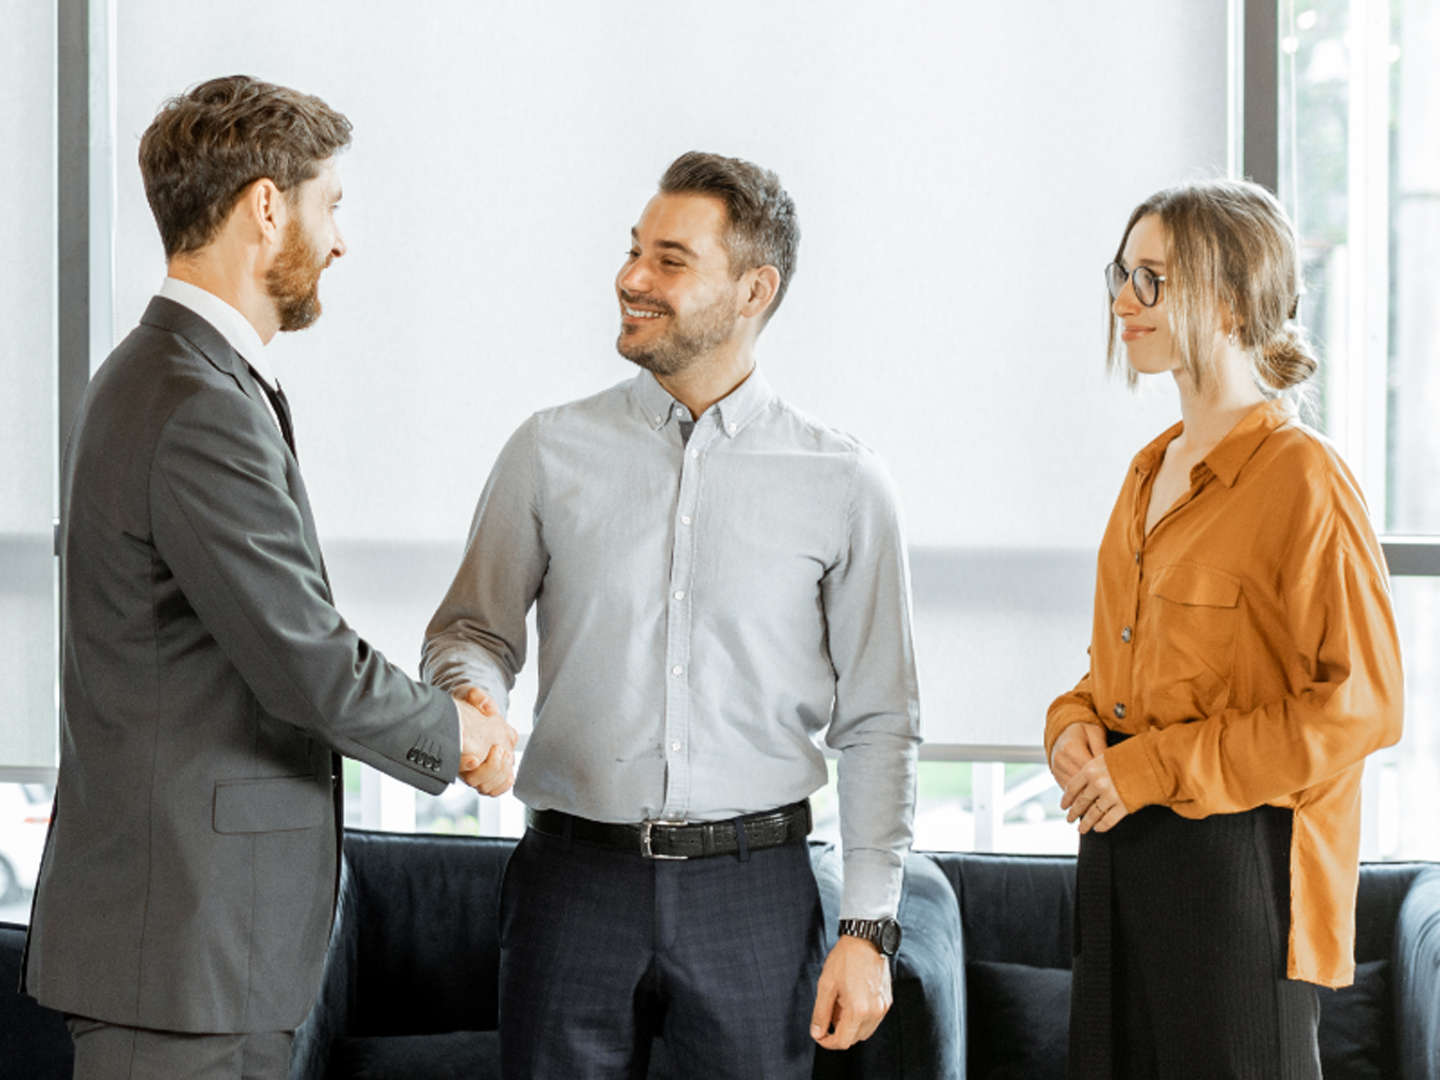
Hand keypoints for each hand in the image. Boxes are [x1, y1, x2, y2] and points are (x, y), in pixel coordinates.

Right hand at [455, 686, 518, 796]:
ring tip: (505, 754)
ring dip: (499, 773)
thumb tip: (489, 707)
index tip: (473, 759)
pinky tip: (509, 772)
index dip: (463, 764)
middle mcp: (463, 762)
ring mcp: (475, 770)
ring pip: (485, 787)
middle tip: (497, 750)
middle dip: (490, 768)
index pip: (456, 762)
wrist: (469, 711)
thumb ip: (476, 696)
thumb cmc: (464, 704)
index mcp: (455, 746)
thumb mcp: (466, 693)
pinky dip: (504, 783)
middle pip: (474, 781)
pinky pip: (494, 789)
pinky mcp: (489, 772)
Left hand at [810, 935, 891, 1049]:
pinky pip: (873, 1020)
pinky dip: (861, 1017)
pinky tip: (852, 999)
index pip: (842, 1041)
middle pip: (854, 1039)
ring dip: (850, 1026)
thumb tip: (817, 1033)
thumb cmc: (844, 959)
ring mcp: (883, 1007)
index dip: (827, 1043)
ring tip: (840, 1003)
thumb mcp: (826, 985)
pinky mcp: (887, 1000)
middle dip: (838, 1032)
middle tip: (829, 1012)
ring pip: (864, 1031)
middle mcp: (874, 1012)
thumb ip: (820, 1013)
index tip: (819, 1035)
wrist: (866, 940)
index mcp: (858, 1010)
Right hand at [1049, 721, 1106, 788]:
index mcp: (1071, 747)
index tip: (1115, 780)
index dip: (1103, 776)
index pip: (1089, 770)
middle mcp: (1060, 759)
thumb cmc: (1082, 731)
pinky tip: (1090, 792)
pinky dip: (1079, 792)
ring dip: (1087, 792)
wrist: (1064, 730)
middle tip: (1111, 789)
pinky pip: (1068, 789)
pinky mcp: (1055, 774)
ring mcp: (1056, 768)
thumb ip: (1102, 749)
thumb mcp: (1095, 733)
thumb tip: (1110, 765)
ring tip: (1102, 793)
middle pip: (1081, 781)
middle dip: (1097, 786)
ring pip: (1074, 788)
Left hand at [1060, 753, 1128, 833]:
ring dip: (1086, 823)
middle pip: (1081, 802)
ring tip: (1082, 829)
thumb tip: (1084, 785)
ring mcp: (1111, 795)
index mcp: (1091, 769)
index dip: (1067, 799)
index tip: (1064, 806)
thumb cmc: (1130, 756)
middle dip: (1074, 813)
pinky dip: (1102, 826)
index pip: (1072, 787)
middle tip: (1069, 819)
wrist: (1153, 759)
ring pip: (1093, 814)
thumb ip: (1093, 770)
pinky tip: (1098, 828)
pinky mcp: (1124, 805)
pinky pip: (1109, 819)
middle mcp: (1098, 783)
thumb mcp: (1106, 757)